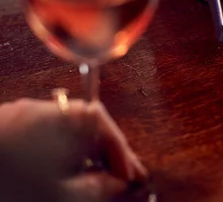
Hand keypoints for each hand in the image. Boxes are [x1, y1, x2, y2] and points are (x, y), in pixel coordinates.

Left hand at [0, 98, 145, 201]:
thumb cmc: (16, 184)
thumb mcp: (67, 196)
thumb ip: (100, 189)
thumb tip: (118, 185)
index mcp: (75, 118)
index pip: (111, 134)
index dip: (125, 160)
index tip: (133, 181)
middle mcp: (54, 107)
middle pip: (91, 129)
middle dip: (104, 156)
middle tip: (118, 181)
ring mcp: (28, 112)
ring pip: (67, 132)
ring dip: (81, 154)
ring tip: (88, 180)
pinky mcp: (9, 122)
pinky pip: (45, 134)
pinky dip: (57, 151)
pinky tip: (57, 171)